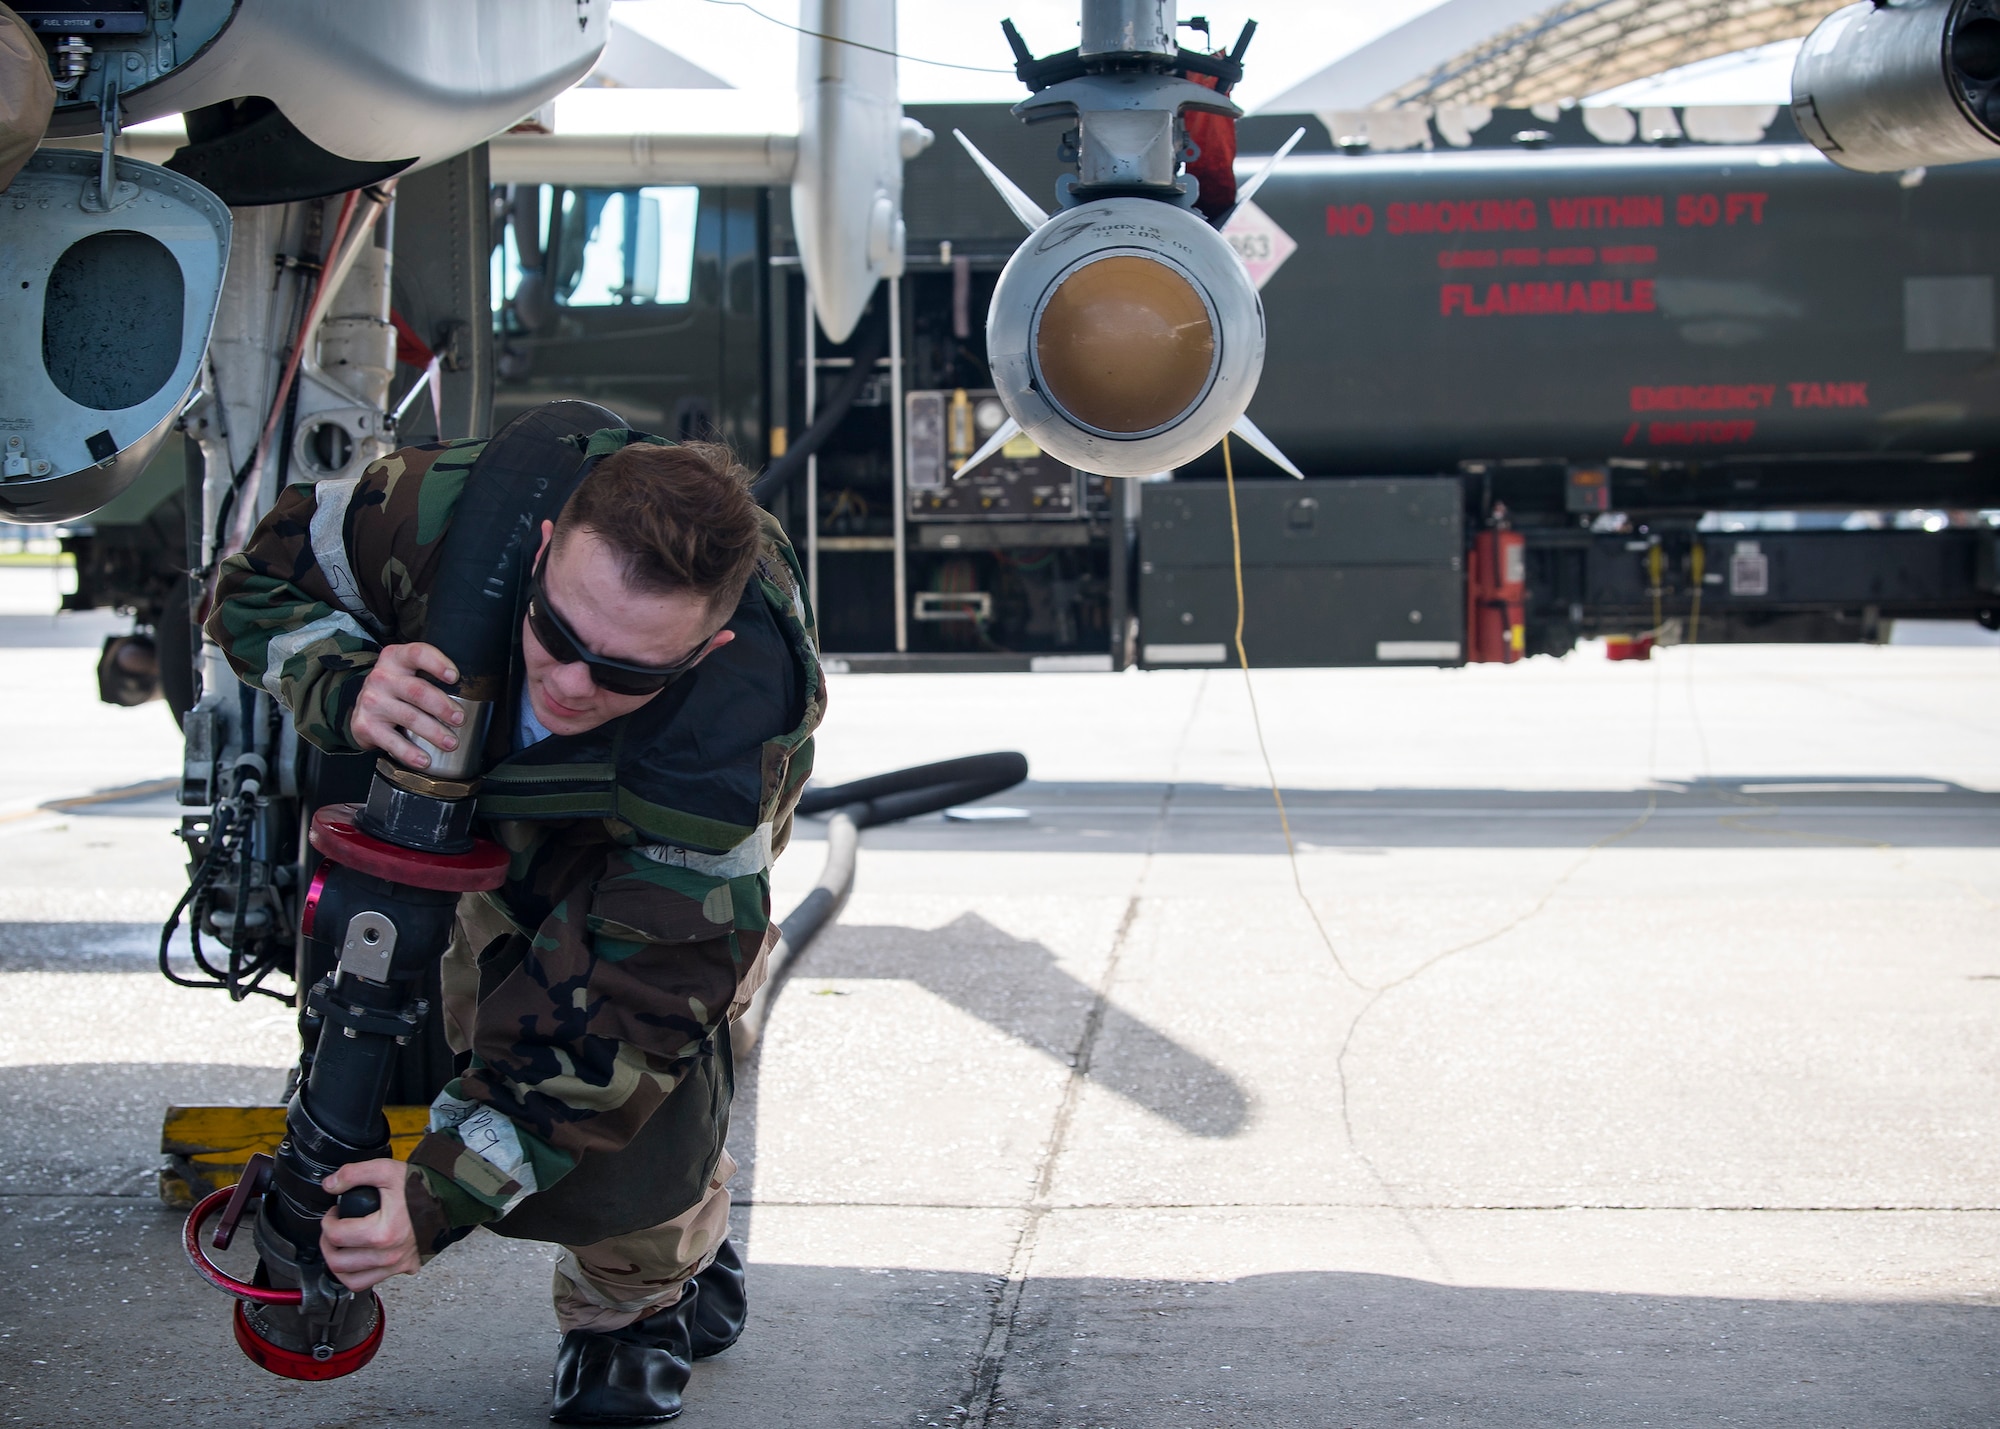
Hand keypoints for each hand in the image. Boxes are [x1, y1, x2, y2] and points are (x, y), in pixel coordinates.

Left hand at [320, 1160, 419, 1292]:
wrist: (450, 1198)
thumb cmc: (422, 1187)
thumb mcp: (386, 1170)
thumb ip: (354, 1174)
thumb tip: (329, 1185)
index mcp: (383, 1232)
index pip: (337, 1235)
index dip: (327, 1222)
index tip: (333, 1213)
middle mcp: (390, 1254)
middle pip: (338, 1262)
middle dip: (327, 1244)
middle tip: (332, 1230)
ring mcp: (397, 1265)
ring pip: (351, 1280)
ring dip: (338, 1264)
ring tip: (340, 1247)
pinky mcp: (405, 1268)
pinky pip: (370, 1283)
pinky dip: (357, 1275)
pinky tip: (358, 1259)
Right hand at [350, 642, 462, 769]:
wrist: (362, 709)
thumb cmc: (396, 690)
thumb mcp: (408, 673)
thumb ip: (431, 674)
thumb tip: (472, 693)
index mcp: (396, 659)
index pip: (417, 654)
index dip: (437, 664)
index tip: (454, 677)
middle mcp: (382, 677)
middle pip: (417, 690)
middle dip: (442, 706)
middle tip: (460, 719)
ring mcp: (372, 702)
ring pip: (409, 717)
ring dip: (434, 732)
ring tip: (451, 742)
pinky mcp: (366, 726)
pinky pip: (392, 741)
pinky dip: (410, 753)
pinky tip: (424, 759)